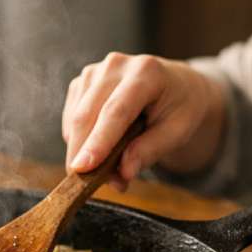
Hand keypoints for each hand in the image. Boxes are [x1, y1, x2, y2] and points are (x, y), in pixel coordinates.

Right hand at [62, 53, 226, 190]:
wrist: (177, 85)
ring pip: (75, 120)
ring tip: (111, 169)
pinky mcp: (82, 82)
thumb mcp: (179, 131)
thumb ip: (151, 150)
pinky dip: (80, 141)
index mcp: (146, 72)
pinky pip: (71, 120)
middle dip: (84, 155)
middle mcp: (116, 66)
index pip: (116, 111)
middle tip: (97, 186)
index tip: (82, 169)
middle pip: (87, 115)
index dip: (98, 142)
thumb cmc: (180, 107)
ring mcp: (95, 72)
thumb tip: (123, 173)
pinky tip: (102, 147)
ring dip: (83, 152)